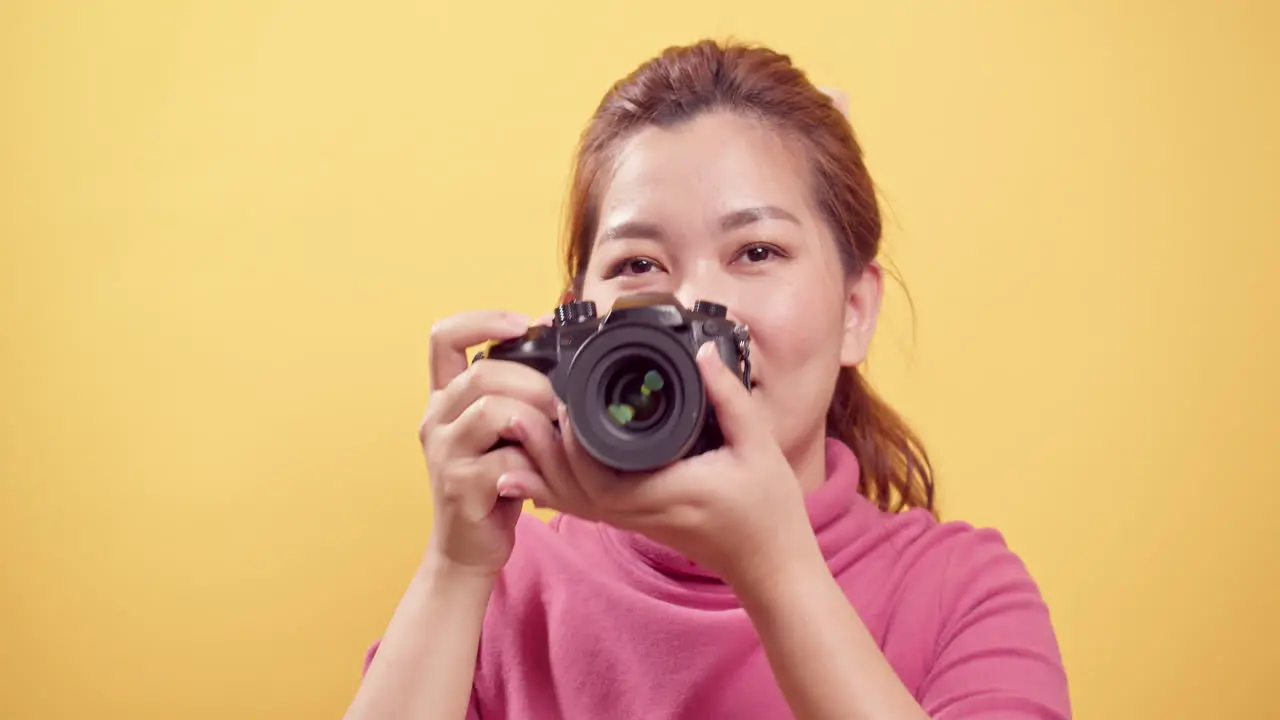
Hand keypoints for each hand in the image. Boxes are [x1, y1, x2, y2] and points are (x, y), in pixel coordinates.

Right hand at [417, 310, 560, 576]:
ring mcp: (444, 453)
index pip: (444, 338)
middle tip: (561, 402)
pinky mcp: (460, 486)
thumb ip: (517, 394)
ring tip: (555, 436)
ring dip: (537, 419)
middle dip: (533, 381)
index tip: (522, 324)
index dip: (482, 321)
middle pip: (481, 373)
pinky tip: (542, 473)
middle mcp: (437, 419)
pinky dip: (535, 463)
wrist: (469, 548)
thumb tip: (557, 350)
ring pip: (493, 410)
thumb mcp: (504, 431)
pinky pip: (506, 459)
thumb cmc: (495, 483)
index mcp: (445, 398)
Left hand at [499, 342, 816, 588]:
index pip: (597, 479)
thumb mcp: (758, 445)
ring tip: (520, 429)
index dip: (570, 446)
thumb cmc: (767, 510)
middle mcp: (639, 512)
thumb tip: (702, 354)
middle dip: (542, 450)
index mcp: (665, 493)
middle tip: (525, 408)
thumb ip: (728, 397)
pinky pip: (583, 504)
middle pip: (569, 489)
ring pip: (570, 500)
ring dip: (542, 467)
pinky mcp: (633, 520)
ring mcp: (633, 520)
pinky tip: (533, 465)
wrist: (769, 562)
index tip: (564, 404)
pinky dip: (556, 484)